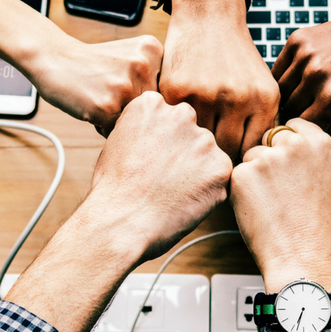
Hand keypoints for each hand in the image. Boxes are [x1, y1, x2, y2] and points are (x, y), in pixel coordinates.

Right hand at [5, 92, 230, 331]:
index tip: (160, 158)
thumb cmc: (107, 194)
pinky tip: (185, 203)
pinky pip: (223, 179)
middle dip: (186, 155)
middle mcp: (179, 116)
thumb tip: (150, 126)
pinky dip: (209, 193)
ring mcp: (202, 141)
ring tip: (171, 195)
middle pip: (195, 131)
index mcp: (150, 104)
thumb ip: (140, 129)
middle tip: (165, 181)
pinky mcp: (218, 170)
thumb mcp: (116, 145)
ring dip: (197, 174)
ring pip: (210, 155)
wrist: (115, 227)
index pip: (174, 111)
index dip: (168, 140)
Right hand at [27, 34, 162, 135]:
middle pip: (153, 108)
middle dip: (134, 109)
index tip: (126, 84)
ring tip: (101, 99)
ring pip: (137, 121)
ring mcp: (125, 86)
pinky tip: (92, 106)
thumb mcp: (131, 55)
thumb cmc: (93, 63)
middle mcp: (143, 66)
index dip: (145, 95)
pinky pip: (116, 131)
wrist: (53, 58)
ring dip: (119, 119)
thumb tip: (178, 116)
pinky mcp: (107, 106)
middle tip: (110, 93)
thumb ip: (155, 76)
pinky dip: (104, 126)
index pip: (166, 91)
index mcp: (153, 50)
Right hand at [159, 0, 279, 160]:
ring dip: (194, 145)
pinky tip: (176, 126)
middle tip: (208, 158)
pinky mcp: (177, 90)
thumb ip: (261, 122)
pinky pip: (176, 124)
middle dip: (217, 157)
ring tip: (191, 145)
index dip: (241, 161)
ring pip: (199, 142)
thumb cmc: (236, 57)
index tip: (230, 161)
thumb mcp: (261, 85)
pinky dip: (176, 127)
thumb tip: (255, 165)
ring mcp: (206, 94)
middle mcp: (238, 98)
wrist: (209, 16)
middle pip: (227, 151)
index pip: (252, 150)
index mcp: (264, 99)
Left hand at [230, 119, 330, 291]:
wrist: (299, 254)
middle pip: (269, 137)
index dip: (286, 144)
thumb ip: (306, 152)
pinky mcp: (244, 173)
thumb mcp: (323, 177)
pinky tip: (258, 207)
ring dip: (254, 173)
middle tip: (280, 189)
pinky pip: (236, 173)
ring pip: (250, 155)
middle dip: (269, 156)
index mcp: (321, 142)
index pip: (292, 124)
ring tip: (272, 201)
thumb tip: (283, 136)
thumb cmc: (311, 222)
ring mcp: (268, 157)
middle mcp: (296, 144)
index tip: (289, 164)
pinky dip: (242, 189)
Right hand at [272, 1, 330, 141]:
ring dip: (289, 98)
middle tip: (309, 115)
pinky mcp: (298, 40)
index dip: (307, 133)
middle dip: (297, 116)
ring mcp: (304, 55)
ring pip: (279, 91)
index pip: (302, 129)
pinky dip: (285, 78)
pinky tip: (300, 80)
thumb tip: (312, 142)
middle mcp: (315, 75)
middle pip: (288, 111)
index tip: (313, 129)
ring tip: (305, 98)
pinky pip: (278, 69)